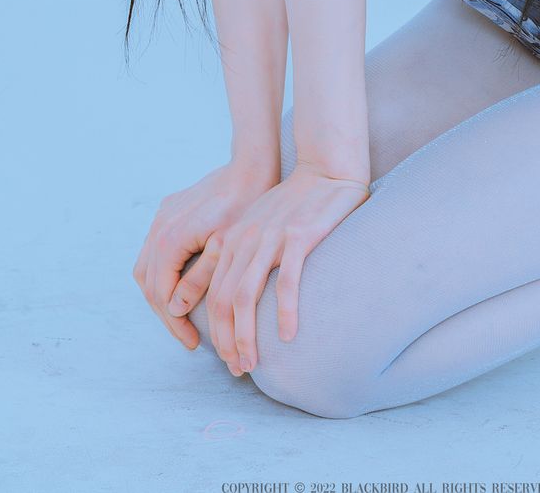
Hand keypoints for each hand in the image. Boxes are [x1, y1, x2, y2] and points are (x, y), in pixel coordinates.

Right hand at [131, 160, 278, 350]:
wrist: (251, 164)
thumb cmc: (247, 206)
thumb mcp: (226, 248)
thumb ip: (199, 279)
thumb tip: (175, 308)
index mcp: (169, 238)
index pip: (162, 294)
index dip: (175, 323)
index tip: (193, 342)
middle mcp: (158, 225)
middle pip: (148, 282)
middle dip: (166, 313)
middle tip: (188, 336)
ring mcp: (161, 215)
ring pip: (146, 266)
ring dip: (161, 293)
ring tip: (183, 316)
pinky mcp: (168, 208)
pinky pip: (155, 247)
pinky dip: (162, 271)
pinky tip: (182, 284)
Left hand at [167, 161, 370, 375]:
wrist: (326, 169)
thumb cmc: (296, 203)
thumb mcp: (259, 224)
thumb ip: (245, 254)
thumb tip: (239, 298)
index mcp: (233, 240)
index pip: (214, 294)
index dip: (216, 331)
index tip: (226, 357)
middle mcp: (245, 240)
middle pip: (224, 301)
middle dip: (226, 341)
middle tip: (238, 369)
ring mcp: (271, 238)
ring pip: (246, 296)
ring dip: (246, 335)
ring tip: (252, 362)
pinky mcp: (298, 237)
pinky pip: (286, 281)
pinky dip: (283, 311)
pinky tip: (286, 335)